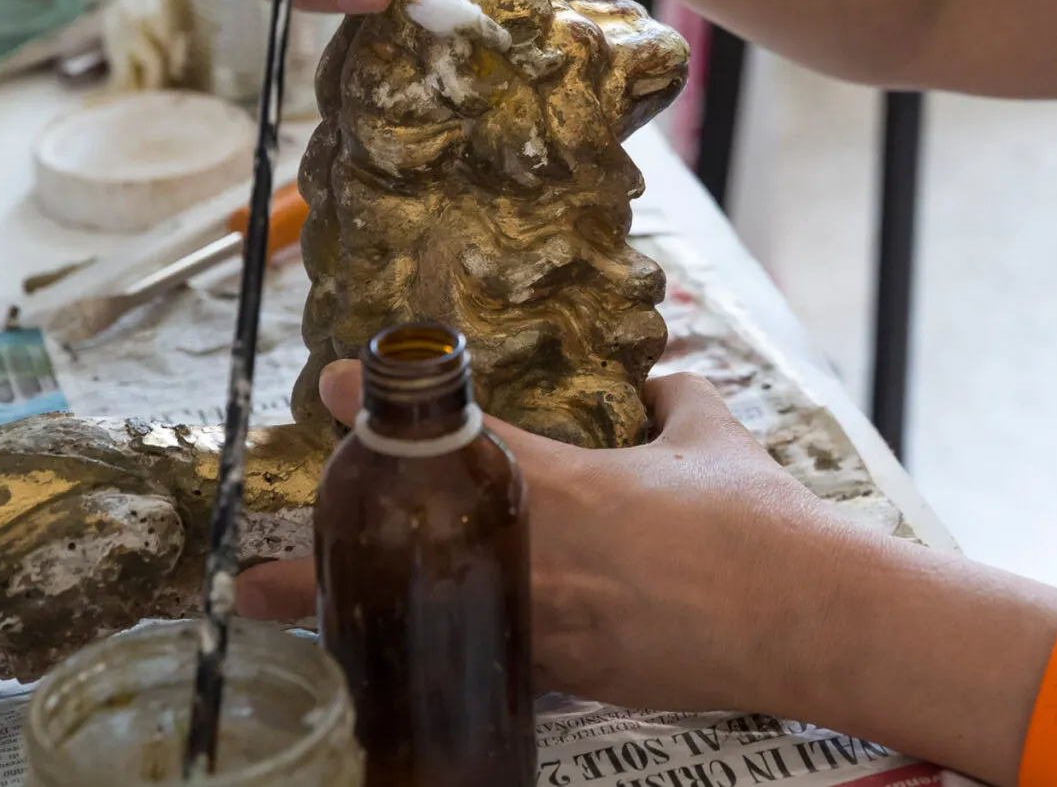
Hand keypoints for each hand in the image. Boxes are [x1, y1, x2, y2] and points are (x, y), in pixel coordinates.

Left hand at [239, 360, 875, 712]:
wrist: (801, 612)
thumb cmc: (758, 519)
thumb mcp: (715, 437)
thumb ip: (675, 400)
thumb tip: (658, 380)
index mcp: (564, 483)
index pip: (453, 436)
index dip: (384, 407)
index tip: (337, 385)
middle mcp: (535, 554)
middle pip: (405, 556)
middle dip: (322, 568)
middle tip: (255, 577)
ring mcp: (546, 624)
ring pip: (433, 624)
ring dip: (373, 623)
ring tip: (311, 630)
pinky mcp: (571, 675)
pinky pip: (491, 660)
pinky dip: (450, 656)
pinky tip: (423, 664)